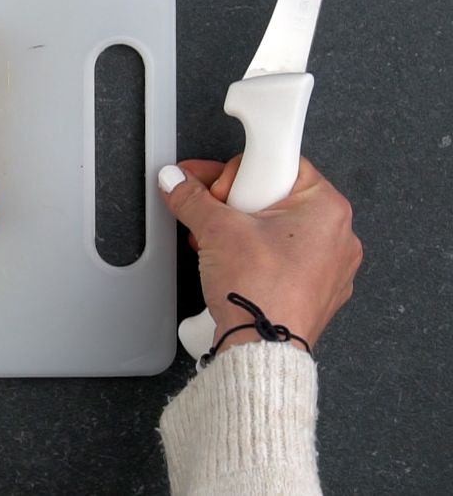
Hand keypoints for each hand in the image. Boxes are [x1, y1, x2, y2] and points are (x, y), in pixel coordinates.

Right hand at [159, 157, 362, 353]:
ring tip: (222, 248)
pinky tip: (235, 267)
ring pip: (277, 229)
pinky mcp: (315, 290)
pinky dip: (258, 258)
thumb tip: (178, 184)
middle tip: (216, 219)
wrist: (261, 350)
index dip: (240, 175)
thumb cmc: (260, 294)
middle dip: (236, 206)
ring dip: (243, 232)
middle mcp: (338, 235)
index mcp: (327, 207)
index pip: (278, 165)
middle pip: (275, 198)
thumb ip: (192, 198)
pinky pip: (284, 259)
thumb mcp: (216, 230)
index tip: (219, 187)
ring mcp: (330, 266)